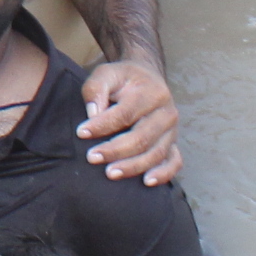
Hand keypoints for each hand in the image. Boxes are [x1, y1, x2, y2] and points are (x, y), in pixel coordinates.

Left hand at [79, 59, 181, 184]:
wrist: (147, 79)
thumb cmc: (123, 79)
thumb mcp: (106, 73)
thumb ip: (96, 89)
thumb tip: (92, 114)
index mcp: (152, 92)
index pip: (125, 113)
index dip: (103, 125)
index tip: (81, 133)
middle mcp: (167, 112)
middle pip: (142, 137)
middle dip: (115, 150)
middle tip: (92, 158)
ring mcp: (172, 131)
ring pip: (156, 153)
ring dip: (133, 166)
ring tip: (110, 173)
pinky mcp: (173, 144)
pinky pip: (174, 162)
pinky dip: (163, 174)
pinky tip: (147, 181)